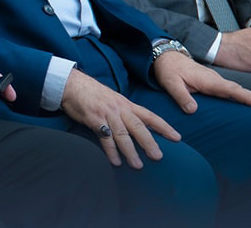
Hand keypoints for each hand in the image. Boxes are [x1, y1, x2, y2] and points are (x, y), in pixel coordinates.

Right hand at [61, 68, 179, 168]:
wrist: (73, 84)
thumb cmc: (92, 94)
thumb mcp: (113, 100)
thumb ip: (124, 112)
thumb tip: (136, 127)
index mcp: (127, 104)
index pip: (149, 116)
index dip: (164, 127)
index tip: (177, 137)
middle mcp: (120, 109)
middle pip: (138, 127)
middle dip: (149, 143)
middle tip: (158, 157)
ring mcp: (107, 114)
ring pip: (122, 134)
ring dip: (130, 151)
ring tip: (137, 165)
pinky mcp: (94, 119)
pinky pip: (105, 137)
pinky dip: (111, 151)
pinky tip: (116, 161)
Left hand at [153, 50, 250, 113]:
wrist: (167, 56)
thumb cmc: (168, 70)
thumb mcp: (171, 83)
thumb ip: (181, 96)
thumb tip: (193, 110)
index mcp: (208, 80)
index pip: (231, 90)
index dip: (246, 97)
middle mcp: (215, 79)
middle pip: (239, 90)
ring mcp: (216, 79)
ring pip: (237, 89)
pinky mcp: (213, 82)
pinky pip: (232, 89)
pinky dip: (243, 95)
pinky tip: (249, 101)